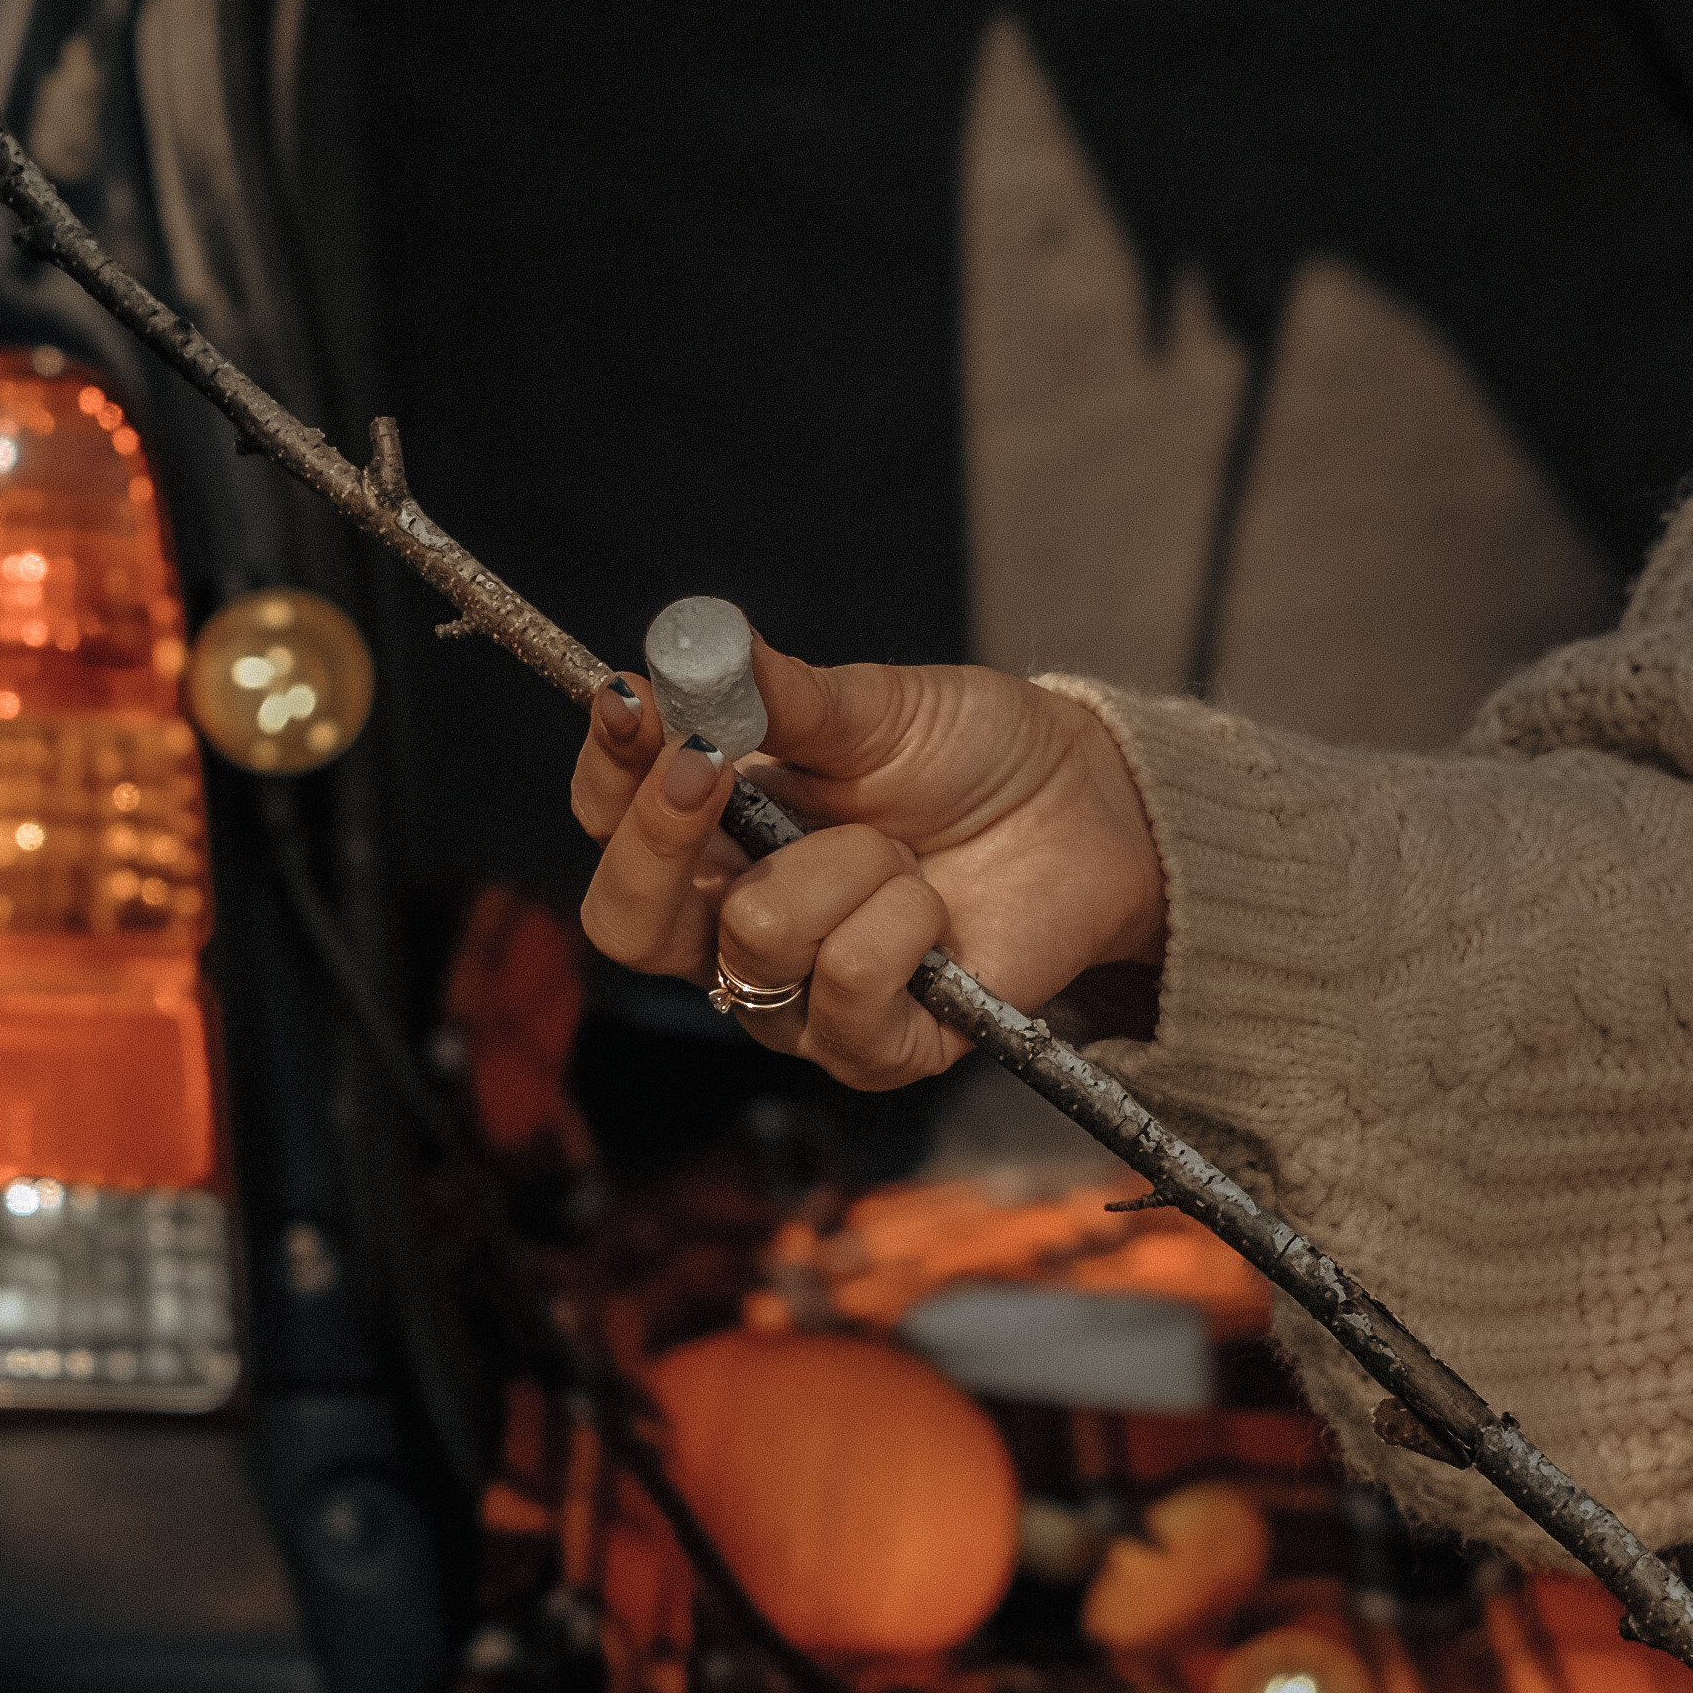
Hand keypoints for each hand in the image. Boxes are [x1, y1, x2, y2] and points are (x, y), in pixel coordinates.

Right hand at [572, 640, 1166, 1090]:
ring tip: (901, 849)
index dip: (605, 770)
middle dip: (662, 838)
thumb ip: (776, 692)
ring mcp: (799, 996)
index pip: (607, 821)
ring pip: (754, 940)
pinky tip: (934, 909)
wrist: (1086, 808)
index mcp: (711, 834)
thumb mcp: (870, 705)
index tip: (632, 703)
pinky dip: (900, 928)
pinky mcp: (877, 1047)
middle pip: (625, 922)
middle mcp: (733, 925)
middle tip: (713, 764)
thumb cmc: (967, 755)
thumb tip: (691, 645)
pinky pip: (848, 992)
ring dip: (841, 868)